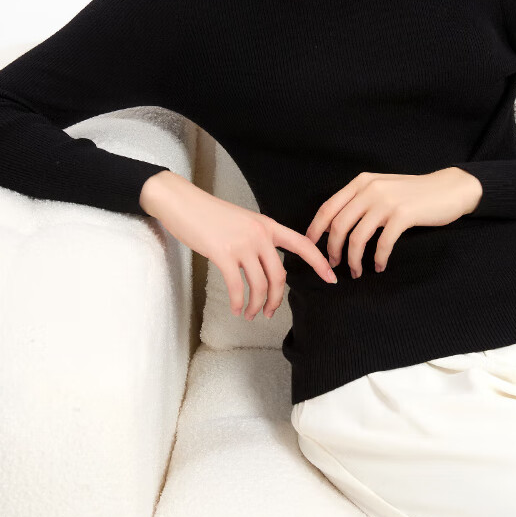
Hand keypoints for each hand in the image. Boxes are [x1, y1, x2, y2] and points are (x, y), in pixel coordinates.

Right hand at [140, 171, 337, 319]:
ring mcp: (242, 243)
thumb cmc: (209, 214)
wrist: (183, 202)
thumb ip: (257, 239)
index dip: (319, 262)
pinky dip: (238, 302)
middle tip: (269, 312)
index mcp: (267, 224)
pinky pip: (238, 286)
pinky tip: (236, 309)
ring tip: (249, 314)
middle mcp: (259, 234)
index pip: (302, 244)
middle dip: (277, 299)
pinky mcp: (222, 253)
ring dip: (256, 305)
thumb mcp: (242, 222)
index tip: (332, 278)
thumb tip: (265, 264)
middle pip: (280, 275)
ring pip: (260, 284)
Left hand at [304, 167, 482, 277]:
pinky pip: (382, 243)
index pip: (328, 207)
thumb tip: (336, 226)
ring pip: (357, 237)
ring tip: (357, 272)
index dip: (315, 229)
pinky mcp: (403, 215)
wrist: (448, 189)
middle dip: (332, 250)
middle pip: (338, 225)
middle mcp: (370, 189)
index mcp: (361, 182)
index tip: (310, 247)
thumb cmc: (413, 194)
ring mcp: (386, 201)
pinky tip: (379, 266)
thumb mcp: (382, 188)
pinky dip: (378, 258)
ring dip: (353, 259)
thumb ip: (361, 200)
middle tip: (334, 265)